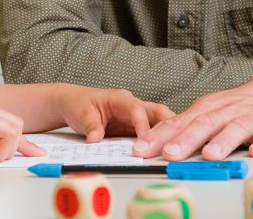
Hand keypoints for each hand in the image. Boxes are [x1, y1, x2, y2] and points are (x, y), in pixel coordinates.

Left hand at [58, 86, 174, 141]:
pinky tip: (165, 154)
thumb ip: (90, 126)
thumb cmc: (79, 105)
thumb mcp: (81, 114)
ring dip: (168, 135)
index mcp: (120, 99)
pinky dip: (160, 142)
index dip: (142, 124)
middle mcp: (132, 106)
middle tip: (177, 142)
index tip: (146, 139)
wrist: (74, 104)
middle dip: (169, 124)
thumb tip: (96, 138)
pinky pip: (152, 134)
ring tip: (177, 150)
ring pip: (159, 122)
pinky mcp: (136, 128)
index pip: (136, 109)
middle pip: (157, 112)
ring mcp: (136, 117)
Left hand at [132, 75, 252, 159]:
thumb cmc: (237, 106)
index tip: (141, 149)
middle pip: (204, 124)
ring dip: (223, 141)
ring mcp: (252, 118)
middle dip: (186, 139)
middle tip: (170, 153)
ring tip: (210, 154)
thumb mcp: (209, 111)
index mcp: (207, 109)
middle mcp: (227, 112)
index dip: (160, 135)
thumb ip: (185, 127)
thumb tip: (152, 143)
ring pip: (236, 129)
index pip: (179, 122)